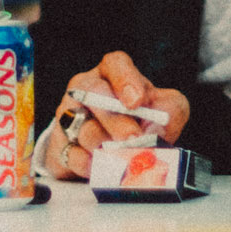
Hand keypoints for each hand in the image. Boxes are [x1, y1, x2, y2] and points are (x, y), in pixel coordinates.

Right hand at [51, 51, 188, 181]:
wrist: (110, 148)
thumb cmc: (140, 120)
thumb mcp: (163, 110)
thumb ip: (170, 112)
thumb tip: (157, 128)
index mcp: (113, 73)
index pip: (116, 64)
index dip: (126, 80)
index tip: (136, 102)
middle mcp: (87, 87)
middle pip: (94, 93)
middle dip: (116, 120)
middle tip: (134, 139)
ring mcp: (69, 113)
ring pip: (84, 128)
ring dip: (106, 148)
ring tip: (122, 157)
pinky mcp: (60, 142)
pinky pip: (73, 154)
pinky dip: (91, 165)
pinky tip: (102, 167)